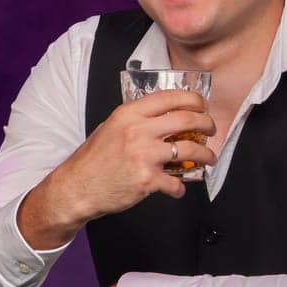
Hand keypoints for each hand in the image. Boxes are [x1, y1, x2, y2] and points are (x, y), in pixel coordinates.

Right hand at [18, 89, 215, 248]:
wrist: (77, 187)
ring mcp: (144, 155)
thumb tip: (163, 117)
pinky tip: (177, 188)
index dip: (194, 100)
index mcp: (129, 114)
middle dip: (206, 125)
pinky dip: (180, 187)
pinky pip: (176, 182)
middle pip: (187, 120)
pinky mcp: (147, 179)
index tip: (202, 106)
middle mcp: (138, 130)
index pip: (171, 98)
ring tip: (208, 159)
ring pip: (190, 151)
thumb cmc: (92, 160)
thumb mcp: (110, 127)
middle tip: (210, 131)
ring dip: (206, 156)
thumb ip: (135, 120)